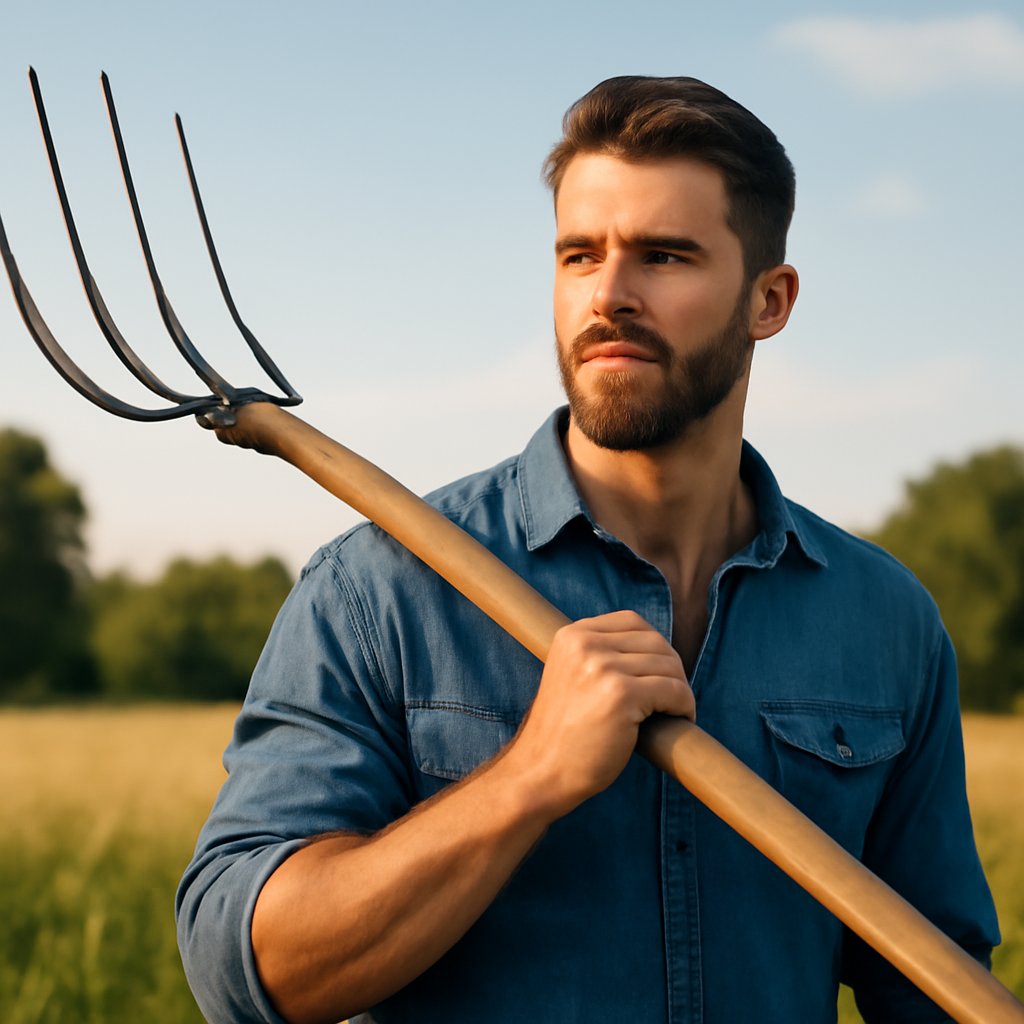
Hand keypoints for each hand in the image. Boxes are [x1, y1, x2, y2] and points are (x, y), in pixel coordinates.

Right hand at [502, 609, 694, 818]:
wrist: (541, 772)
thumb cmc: (563, 733)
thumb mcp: (572, 676)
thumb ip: (601, 656)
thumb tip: (658, 650)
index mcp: (571, 635)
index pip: (632, 622)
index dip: (653, 647)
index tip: (657, 674)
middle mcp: (585, 644)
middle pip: (655, 642)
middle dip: (672, 670)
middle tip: (672, 698)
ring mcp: (602, 667)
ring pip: (669, 666)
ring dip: (681, 690)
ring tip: (676, 711)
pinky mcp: (621, 694)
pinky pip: (674, 691)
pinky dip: (684, 706)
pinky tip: (680, 720)